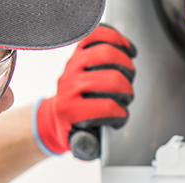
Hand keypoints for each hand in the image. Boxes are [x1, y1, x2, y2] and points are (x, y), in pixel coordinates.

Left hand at [32, 24, 136, 158]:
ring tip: (128, 75)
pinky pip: (98, 35)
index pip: (105, 107)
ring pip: (107, 54)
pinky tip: (125, 49)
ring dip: (126, 66)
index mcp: (69, 109)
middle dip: (126, 91)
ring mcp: (73, 65)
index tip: (120, 116)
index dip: (120, 114)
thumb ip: (89, 146)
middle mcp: (69, 84)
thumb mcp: (79, 144)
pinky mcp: (77, 51)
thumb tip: (95, 144)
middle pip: (111, 79)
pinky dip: (116, 39)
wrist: (56, 114)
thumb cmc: (73, 127)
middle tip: (126, 97)